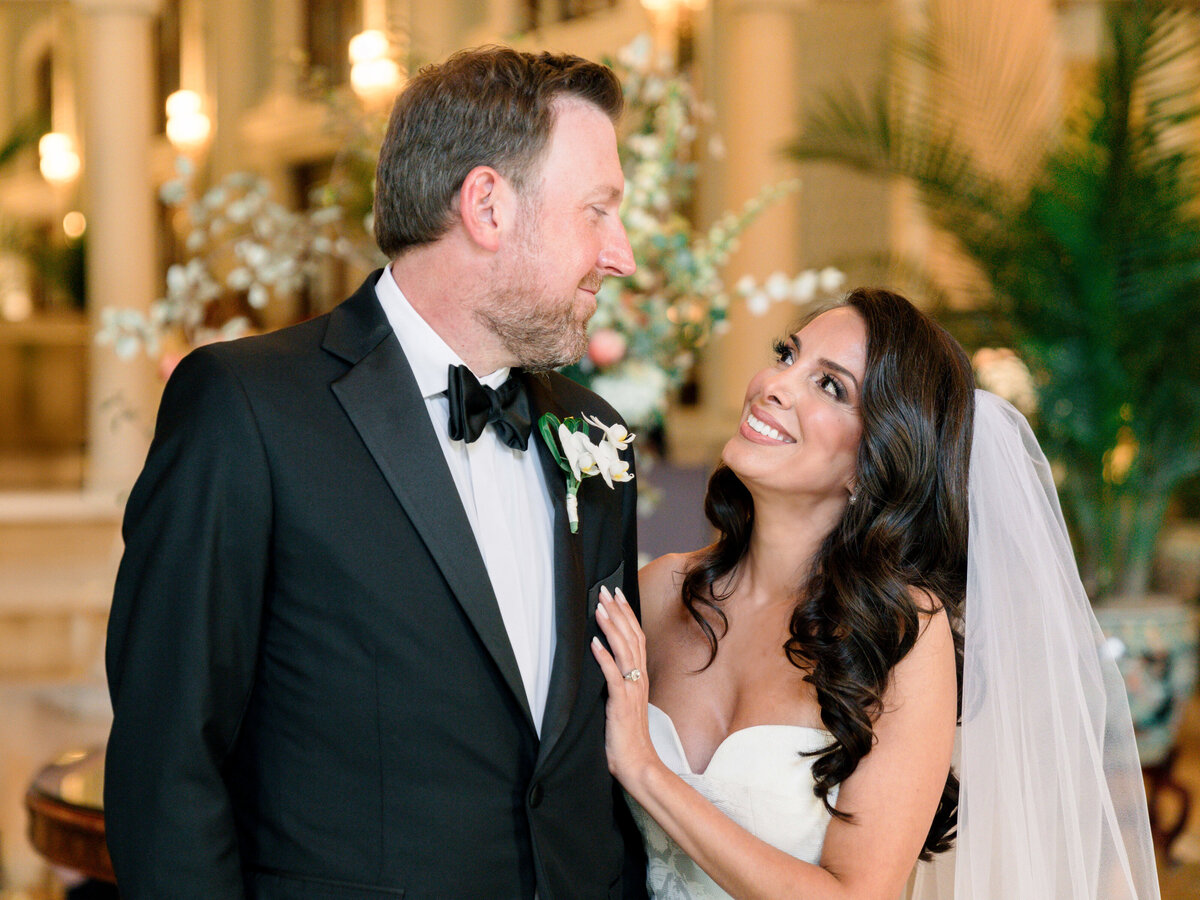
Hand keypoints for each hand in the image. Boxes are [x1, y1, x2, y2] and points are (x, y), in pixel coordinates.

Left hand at [591, 586, 661, 789]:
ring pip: (624, 651)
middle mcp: (638, 680)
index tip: (617, 595)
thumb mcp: (623, 704)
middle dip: (617, 612)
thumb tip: (605, 662)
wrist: (638, 765)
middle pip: (631, 638)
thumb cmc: (627, 739)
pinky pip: (613, 676)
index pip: (636, 638)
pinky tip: (594, 643)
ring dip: (611, 628)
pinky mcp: (622, 704)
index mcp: (639, 678)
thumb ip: (619, 683)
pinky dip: (604, 658)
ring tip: (599, 608)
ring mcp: (632, 691)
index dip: (626, 615)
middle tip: (605, 591)